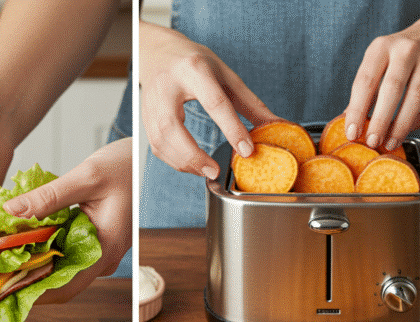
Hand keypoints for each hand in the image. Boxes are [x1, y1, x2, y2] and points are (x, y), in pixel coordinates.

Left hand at [3, 137, 132, 303]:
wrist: (144, 158)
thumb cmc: (125, 165)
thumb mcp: (85, 176)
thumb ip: (48, 197)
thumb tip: (10, 212)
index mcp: (106, 247)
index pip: (66, 287)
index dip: (32, 292)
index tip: (0, 288)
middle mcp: (105, 257)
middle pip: (62, 282)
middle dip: (27, 278)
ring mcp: (101, 252)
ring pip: (64, 269)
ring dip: (35, 264)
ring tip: (1, 256)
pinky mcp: (95, 243)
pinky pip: (67, 255)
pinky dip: (45, 250)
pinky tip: (23, 240)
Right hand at [140, 23, 277, 179]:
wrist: (157, 51)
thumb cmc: (193, 61)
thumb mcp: (225, 74)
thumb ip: (249, 102)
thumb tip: (275, 125)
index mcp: (194, 70)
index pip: (214, 102)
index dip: (231, 128)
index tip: (246, 150)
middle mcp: (167, 85)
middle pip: (172, 127)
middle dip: (193, 155)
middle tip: (215, 171)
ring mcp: (151, 102)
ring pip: (160, 141)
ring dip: (184, 163)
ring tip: (207, 171)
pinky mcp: (144, 116)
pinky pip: (156, 146)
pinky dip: (174, 161)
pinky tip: (191, 165)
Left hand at [343, 19, 419, 152]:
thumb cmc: (402, 55)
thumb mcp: (379, 62)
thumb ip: (366, 90)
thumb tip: (349, 122)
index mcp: (382, 47)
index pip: (366, 80)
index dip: (358, 109)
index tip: (353, 132)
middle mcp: (406, 49)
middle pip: (392, 88)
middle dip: (381, 120)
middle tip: (373, 142)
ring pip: (416, 96)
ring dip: (402, 124)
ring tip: (391, 142)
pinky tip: (412, 128)